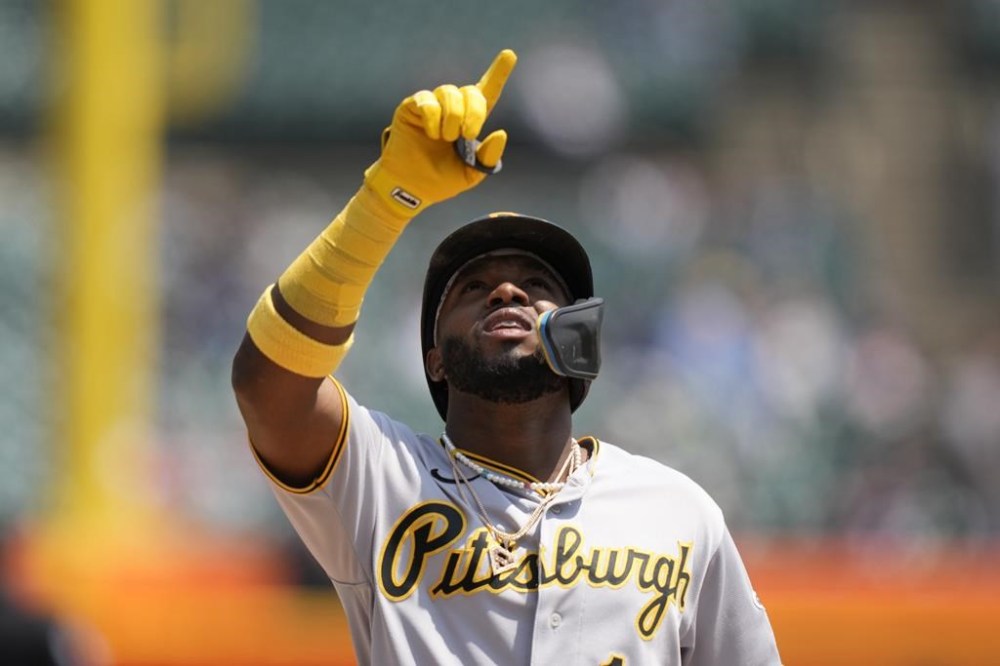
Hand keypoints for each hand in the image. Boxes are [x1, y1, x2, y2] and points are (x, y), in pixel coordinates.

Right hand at [363, 49, 516, 214]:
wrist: (410, 190)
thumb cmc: (440, 181)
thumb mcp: (471, 173)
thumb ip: (488, 157)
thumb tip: (500, 133)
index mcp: (469, 122)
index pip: (486, 93)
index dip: (498, 73)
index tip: (510, 55)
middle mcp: (451, 109)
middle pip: (470, 91)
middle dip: (474, 111)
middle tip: (468, 135)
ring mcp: (431, 106)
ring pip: (449, 91)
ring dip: (453, 116)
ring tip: (446, 138)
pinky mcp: (411, 108)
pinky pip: (426, 100)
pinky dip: (433, 116)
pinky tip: (431, 133)